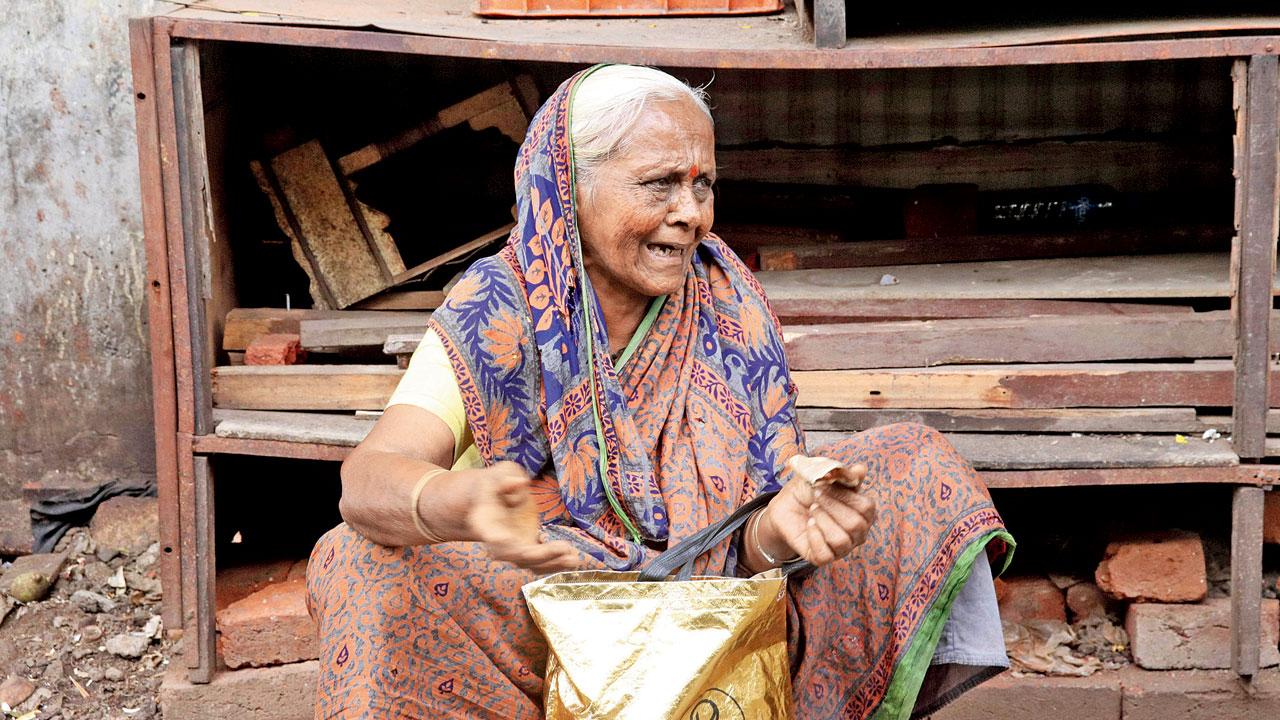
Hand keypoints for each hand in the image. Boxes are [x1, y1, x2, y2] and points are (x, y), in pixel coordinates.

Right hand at [464, 461, 579, 573]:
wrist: (495, 497)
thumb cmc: (497, 483)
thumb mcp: (499, 473)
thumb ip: (505, 478)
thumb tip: (519, 483)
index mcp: (485, 522)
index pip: (492, 537)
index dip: (502, 544)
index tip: (517, 544)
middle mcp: (498, 542)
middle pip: (516, 556)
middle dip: (540, 556)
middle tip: (564, 548)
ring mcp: (514, 548)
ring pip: (531, 564)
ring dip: (553, 565)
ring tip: (574, 560)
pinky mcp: (528, 549)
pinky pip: (541, 562)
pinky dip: (557, 563)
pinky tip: (573, 559)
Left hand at [760, 458, 876, 566]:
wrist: (785, 506)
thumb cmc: (809, 491)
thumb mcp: (824, 476)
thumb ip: (844, 474)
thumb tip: (860, 469)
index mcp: (863, 512)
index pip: (867, 507)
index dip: (845, 495)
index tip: (825, 485)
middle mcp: (857, 532)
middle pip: (856, 524)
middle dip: (832, 506)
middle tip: (816, 496)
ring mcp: (842, 547)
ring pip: (842, 541)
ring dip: (823, 520)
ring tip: (812, 510)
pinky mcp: (823, 558)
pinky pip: (825, 554)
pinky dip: (814, 536)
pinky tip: (808, 524)